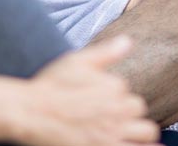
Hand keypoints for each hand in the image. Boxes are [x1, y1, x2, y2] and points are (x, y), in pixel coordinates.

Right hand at [17, 36, 159, 145]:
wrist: (31, 113)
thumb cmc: (51, 86)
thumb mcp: (77, 61)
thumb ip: (106, 52)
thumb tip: (128, 41)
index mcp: (114, 88)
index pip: (132, 93)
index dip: (121, 99)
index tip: (106, 102)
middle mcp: (117, 112)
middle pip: (141, 112)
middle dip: (132, 114)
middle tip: (118, 119)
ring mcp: (111, 135)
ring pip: (147, 134)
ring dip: (141, 133)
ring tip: (131, 134)